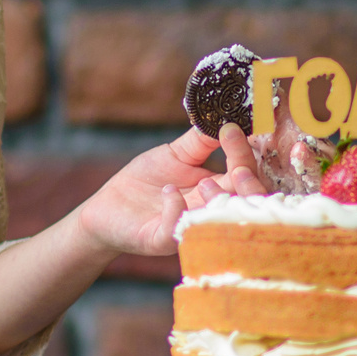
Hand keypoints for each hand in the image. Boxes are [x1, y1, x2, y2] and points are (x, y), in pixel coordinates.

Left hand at [73, 125, 264, 260]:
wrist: (108, 207)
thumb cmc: (145, 180)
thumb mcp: (177, 154)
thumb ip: (202, 140)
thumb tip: (228, 117)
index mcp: (217, 190)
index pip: (246, 176)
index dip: (248, 155)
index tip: (240, 130)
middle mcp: (209, 212)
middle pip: (245, 201)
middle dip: (248, 181)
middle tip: (237, 161)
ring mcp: (187, 227)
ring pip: (218, 220)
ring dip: (218, 197)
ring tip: (204, 180)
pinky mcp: (161, 238)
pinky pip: (177, 227)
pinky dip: (176, 207)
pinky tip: (168, 191)